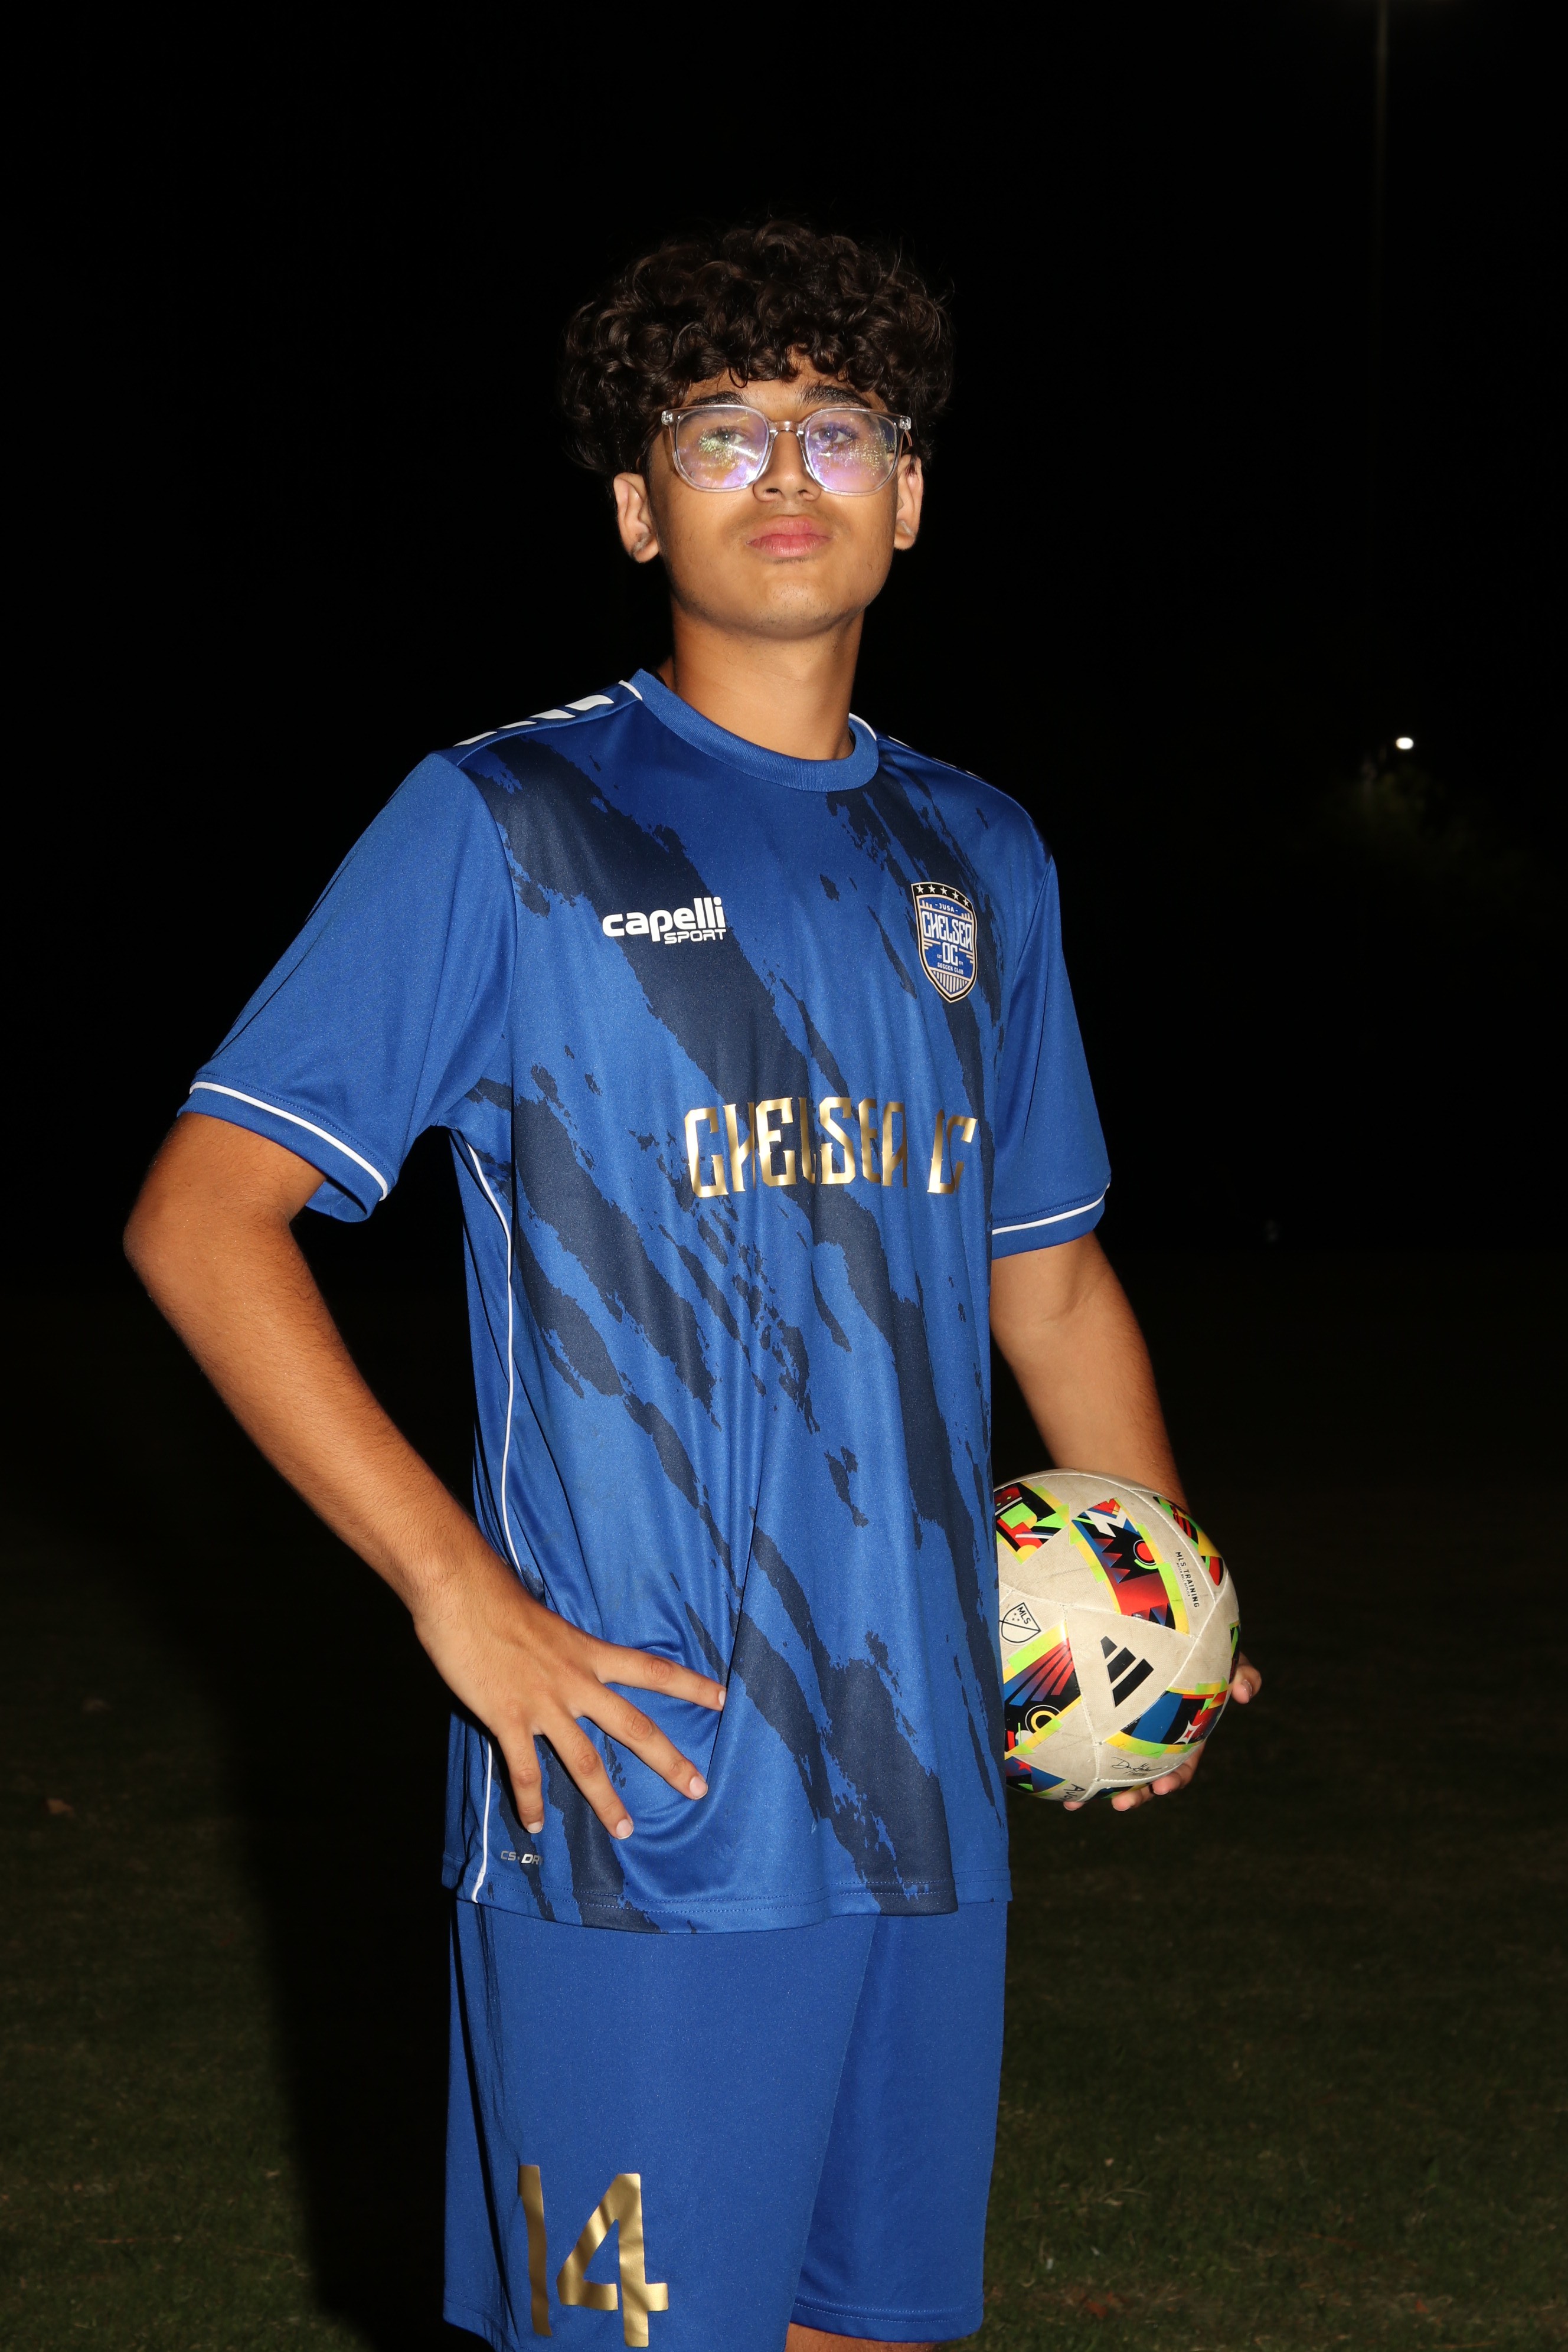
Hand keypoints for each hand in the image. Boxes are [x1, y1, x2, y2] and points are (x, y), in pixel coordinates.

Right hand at [412, 1545, 726, 1840]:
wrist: (461, 1592)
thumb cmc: (497, 1597)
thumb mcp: (545, 1622)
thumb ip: (560, 1649)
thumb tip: (560, 1660)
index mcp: (589, 1652)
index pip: (652, 1669)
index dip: (690, 1685)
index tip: (723, 1699)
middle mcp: (576, 1681)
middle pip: (634, 1726)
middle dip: (669, 1760)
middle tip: (699, 1788)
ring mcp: (543, 1703)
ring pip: (585, 1762)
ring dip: (606, 1800)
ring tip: (625, 1830)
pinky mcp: (507, 1717)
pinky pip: (525, 1770)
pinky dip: (530, 1801)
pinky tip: (536, 1825)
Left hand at [1063, 1651, 1261, 1813]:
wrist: (1163, 1624)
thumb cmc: (1198, 1643)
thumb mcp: (1224, 1654)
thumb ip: (1241, 1670)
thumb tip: (1248, 1692)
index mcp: (1184, 1731)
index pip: (1183, 1763)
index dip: (1174, 1779)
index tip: (1162, 1788)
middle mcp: (1157, 1737)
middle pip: (1146, 1775)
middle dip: (1136, 1794)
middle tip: (1121, 1804)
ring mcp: (1128, 1730)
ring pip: (1115, 1766)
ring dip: (1099, 1788)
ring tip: (1077, 1802)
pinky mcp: (1102, 1720)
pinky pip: (1088, 1742)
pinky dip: (1074, 1760)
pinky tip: (1055, 1776)